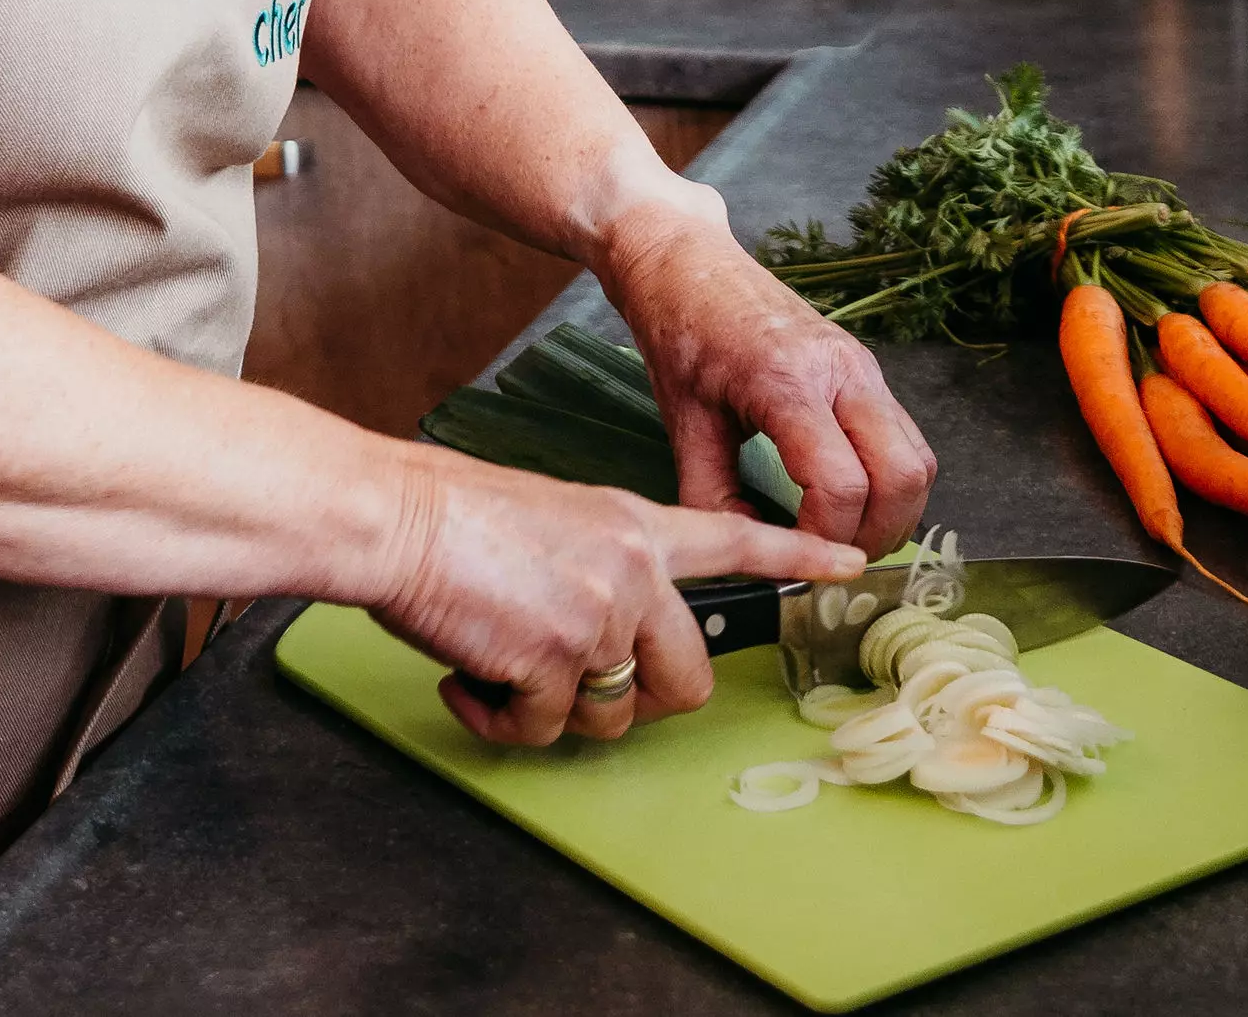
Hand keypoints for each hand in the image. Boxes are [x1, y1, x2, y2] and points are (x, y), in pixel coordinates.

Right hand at [374, 451, 864, 744]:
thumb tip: (608, 633)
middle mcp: (634, 572)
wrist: (398, 519)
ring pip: (611, 715)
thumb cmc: (456, 517)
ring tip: (499, 670)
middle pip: (688, 680)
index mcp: (637, 528)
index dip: (797, 558)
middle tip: (581, 688)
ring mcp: (599, 618)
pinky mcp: (555, 660)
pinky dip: (500, 719)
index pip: (737, 541)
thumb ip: (604, 567)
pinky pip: (544, 728)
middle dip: (639, 703)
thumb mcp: (557, 519)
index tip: (849, 566)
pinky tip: (469, 680)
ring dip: (553, 713)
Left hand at [595, 200, 937, 558]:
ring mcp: (862, 367)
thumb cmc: (679, 331)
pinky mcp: (865, 369)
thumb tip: (752, 556)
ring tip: (846, 537)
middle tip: (834, 561)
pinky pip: (904, 437)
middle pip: (904, 475)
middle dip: (877, 533)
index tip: (795, 560)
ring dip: (895, 510)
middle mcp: (841, 371)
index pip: (841, 483)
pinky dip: (892, 480)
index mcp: (788, 382)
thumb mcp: (682, 422)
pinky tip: (850, 499)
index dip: (825, 537)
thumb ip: (713, 497)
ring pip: (918, 458)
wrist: (687, 261)